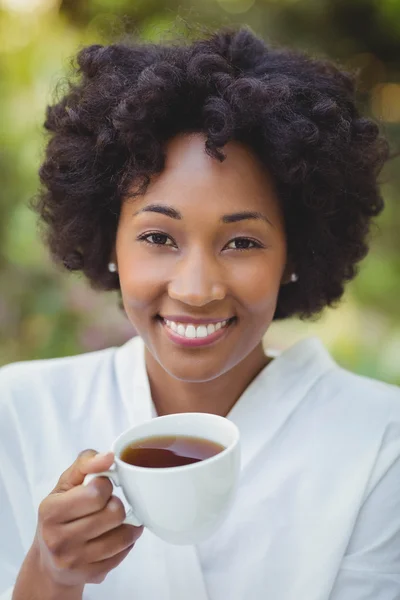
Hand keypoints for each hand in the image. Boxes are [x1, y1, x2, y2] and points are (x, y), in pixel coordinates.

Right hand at [14, 450, 142, 598]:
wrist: (48, 560)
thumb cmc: (60, 513)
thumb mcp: (66, 483)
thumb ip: (85, 463)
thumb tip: (109, 456)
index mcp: (50, 511)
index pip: (96, 492)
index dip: (105, 484)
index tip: (100, 486)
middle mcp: (59, 539)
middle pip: (114, 513)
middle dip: (116, 503)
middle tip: (108, 504)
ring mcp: (75, 561)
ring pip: (123, 535)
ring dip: (126, 523)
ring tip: (116, 518)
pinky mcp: (91, 575)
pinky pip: (124, 553)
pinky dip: (127, 541)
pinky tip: (117, 534)